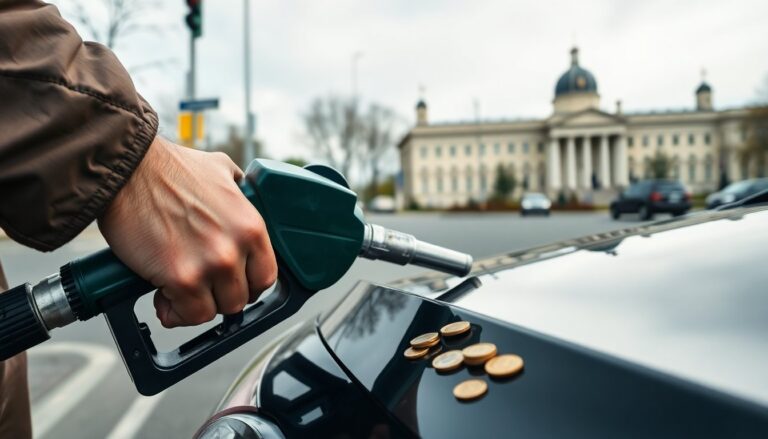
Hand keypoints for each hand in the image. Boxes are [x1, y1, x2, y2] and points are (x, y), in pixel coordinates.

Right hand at [98, 137, 276, 327]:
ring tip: (178, 289)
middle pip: (241, 298)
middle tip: (200, 285)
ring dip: (196, 305)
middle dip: (218, 295)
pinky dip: (175, 313)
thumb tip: (241, 192)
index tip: (233, 283)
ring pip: (215, 311)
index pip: (266, 276)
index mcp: (251, 225)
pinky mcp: (181, 279)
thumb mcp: (220, 169)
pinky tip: (163, 296)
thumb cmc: (166, 169)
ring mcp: (211, 265)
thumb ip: (237, 188)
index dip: (248, 284)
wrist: (126, 170)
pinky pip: (189, 315)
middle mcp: (236, 248)